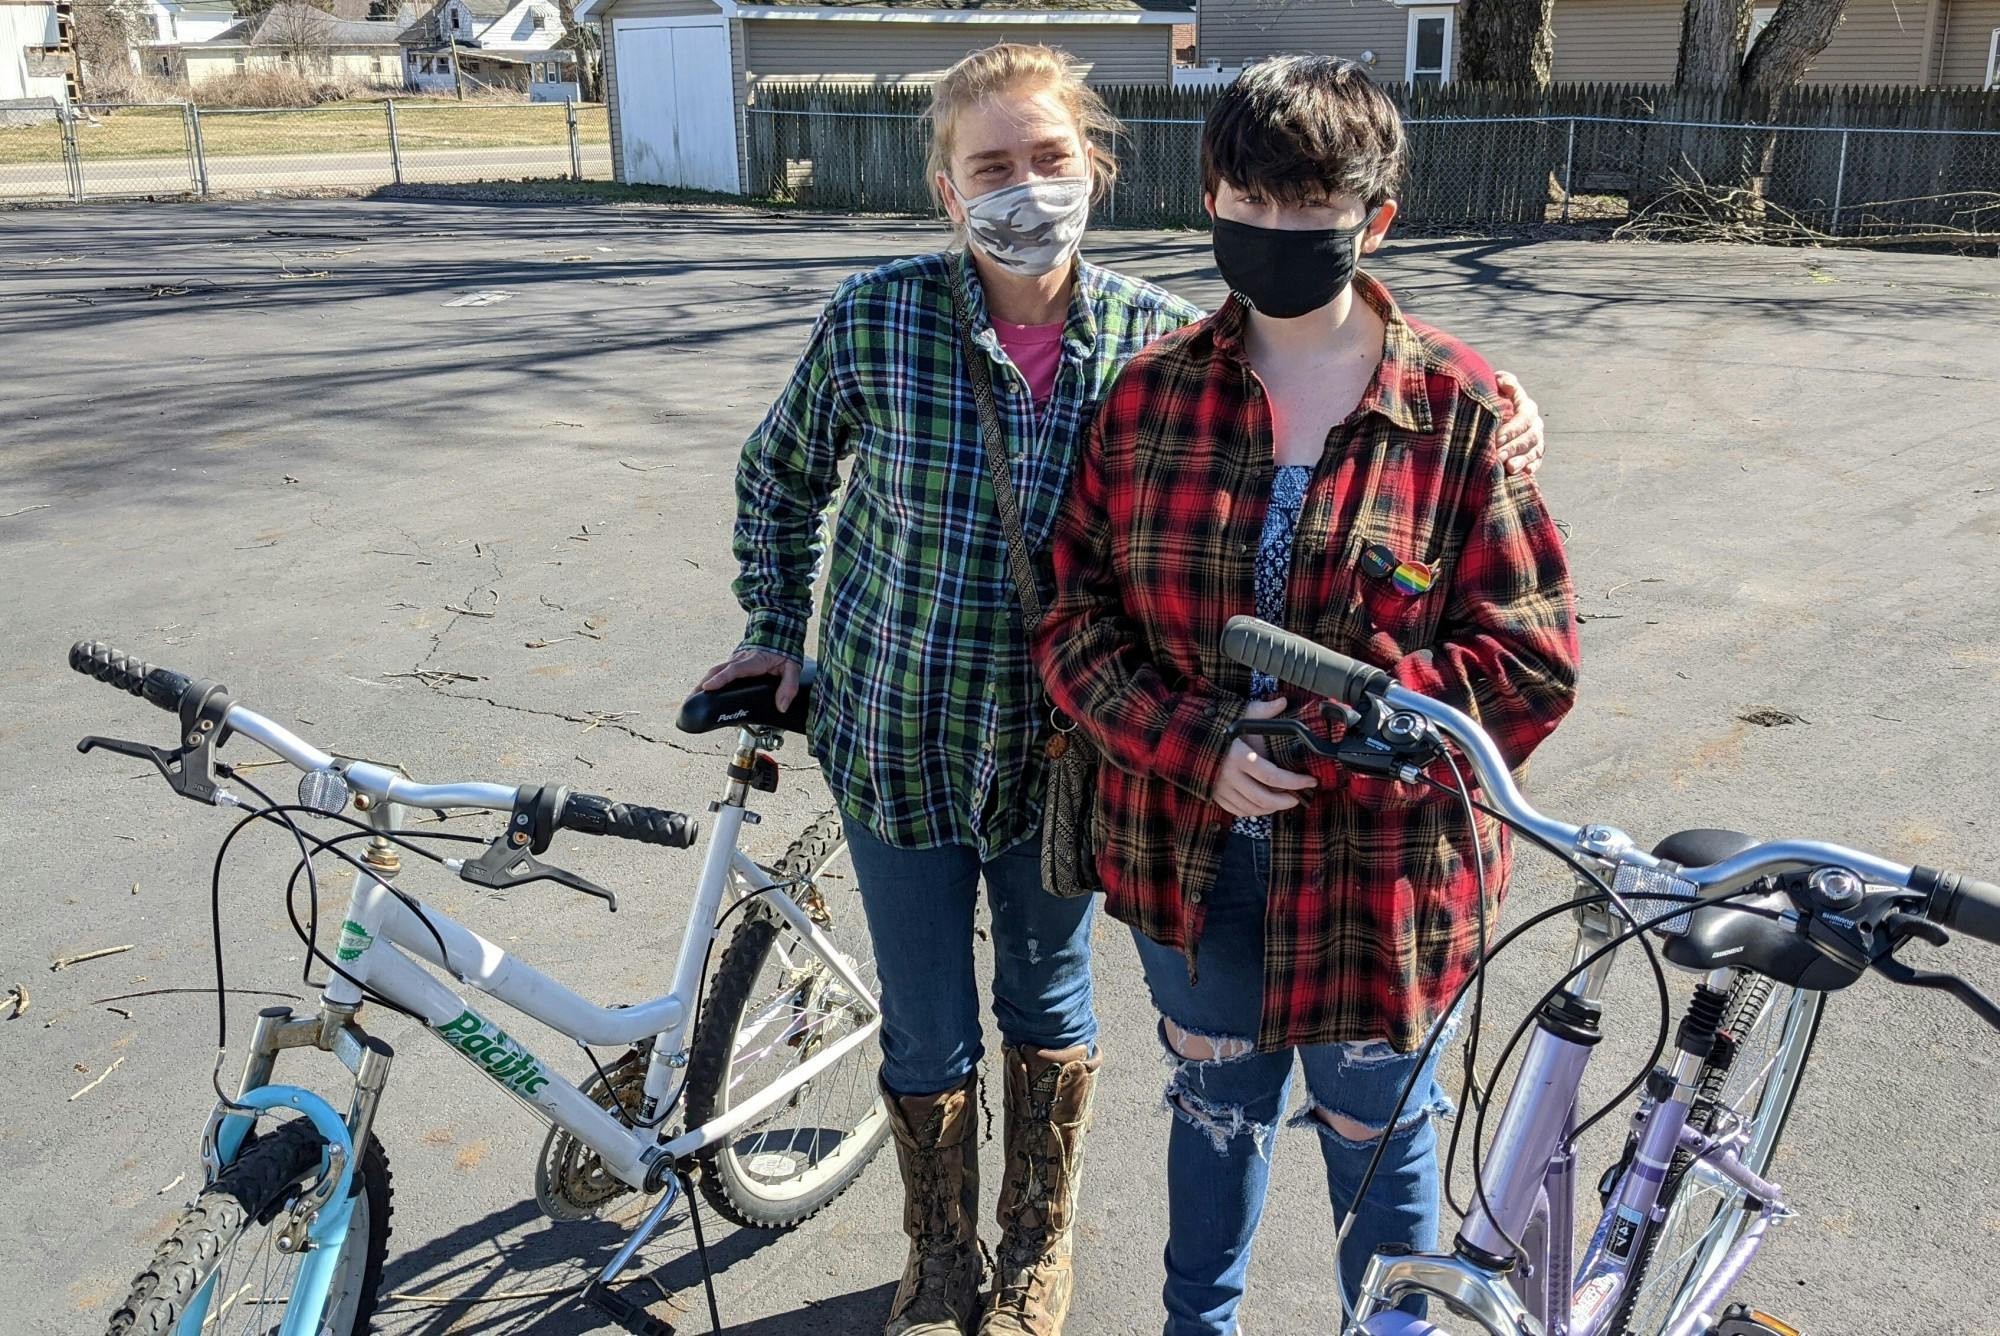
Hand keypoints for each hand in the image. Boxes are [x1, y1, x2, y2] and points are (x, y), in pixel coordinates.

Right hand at [698, 648, 801, 710]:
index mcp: (753, 661)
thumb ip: (788, 687)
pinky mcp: (732, 663)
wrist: (778, 633)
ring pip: (715, 671)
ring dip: (702, 684)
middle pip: (717, 671)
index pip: (734, 670)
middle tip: (691, 700)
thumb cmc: (784, 652)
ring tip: (691, 700)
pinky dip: (708, 681)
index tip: (708, 687)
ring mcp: (734, 660)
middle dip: (703, 685)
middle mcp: (740, 659)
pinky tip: (702, 693)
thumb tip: (781, 707)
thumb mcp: (792, 668)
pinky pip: (718, 671)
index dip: (720, 679)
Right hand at [1209, 698, 1317, 818]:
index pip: (1273, 776)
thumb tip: (1282, 701)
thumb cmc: (1216, 727)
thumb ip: (1262, 710)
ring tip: (1284, 801)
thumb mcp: (1239, 714)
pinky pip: (1238, 810)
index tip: (1310, 781)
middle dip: (1286, 801)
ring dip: (1272, 808)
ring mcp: (1222, 788)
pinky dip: (1254, 812)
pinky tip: (1264, 805)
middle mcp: (1231, 776)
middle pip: (1264, 798)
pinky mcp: (1216, 795)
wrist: (1185, 740)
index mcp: (1240, 757)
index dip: (1295, 782)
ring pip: (1252, 808)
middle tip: (1298, 796)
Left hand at [1494, 370, 1545, 476]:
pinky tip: (1524, 472)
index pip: (1524, 417)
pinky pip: (1537, 461)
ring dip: (1522, 459)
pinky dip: (1531, 466)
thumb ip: (1501, 382)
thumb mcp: (1496, 388)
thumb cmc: (1493, 400)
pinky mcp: (1535, 453)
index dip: (1512, 429)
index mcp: (1526, 406)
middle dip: (1514, 447)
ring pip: (1535, 450)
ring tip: (1508, 467)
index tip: (1496, 438)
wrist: (1495, 415)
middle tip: (1499, 455)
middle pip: (1530, 436)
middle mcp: (1535, 423)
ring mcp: (1537, 438)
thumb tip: (1501, 379)